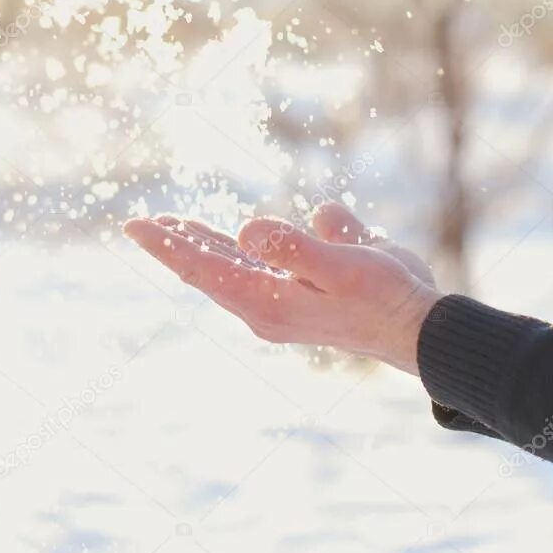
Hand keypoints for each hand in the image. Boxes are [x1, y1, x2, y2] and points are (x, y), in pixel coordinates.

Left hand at [122, 203, 443, 375]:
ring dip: (200, 247)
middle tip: (141, 223)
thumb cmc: (386, 296)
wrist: (419, 329)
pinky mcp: (299, 297)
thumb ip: (295, 249)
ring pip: (228, 270)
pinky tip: (233, 238)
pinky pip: (255, 271)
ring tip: (173, 227)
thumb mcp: (344, 267)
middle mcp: (266, 307)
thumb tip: (246, 230)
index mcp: (267, 302)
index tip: (133, 225)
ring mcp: (281, 304)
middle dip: (175, 245)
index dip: (167, 246)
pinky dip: (233, 251)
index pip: (202, 268)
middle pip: (206, 270)